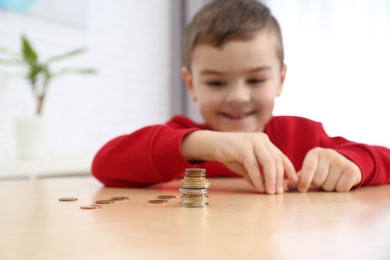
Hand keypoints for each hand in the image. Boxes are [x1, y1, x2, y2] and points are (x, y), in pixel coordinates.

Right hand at [182, 131, 297, 193]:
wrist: (212, 144)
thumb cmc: (230, 154)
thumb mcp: (246, 165)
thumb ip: (257, 174)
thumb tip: (266, 188)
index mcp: (265, 142)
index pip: (281, 156)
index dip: (289, 169)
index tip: (294, 181)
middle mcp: (261, 139)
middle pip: (276, 161)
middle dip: (279, 178)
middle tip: (279, 192)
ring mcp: (253, 142)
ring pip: (269, 162)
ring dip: (271, 179)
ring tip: (271, 192)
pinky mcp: (243, 147)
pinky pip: (254, 166)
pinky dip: (257, 178)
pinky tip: (259, 187)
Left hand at [291, 147, 361, 191]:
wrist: (345, 165)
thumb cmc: (322, 171)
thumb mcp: (309, 171)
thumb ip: (297, 179)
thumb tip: (284, 187)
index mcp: (315, 153)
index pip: (308, 168)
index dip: (304, 181)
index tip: (302, 189)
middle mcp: (328, 154)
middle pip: (318, 180)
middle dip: (318, 185)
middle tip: (322, 181)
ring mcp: (341, 161)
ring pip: (329, 185)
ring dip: (329, 188)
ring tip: (331, 181)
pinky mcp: (352, 170)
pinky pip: (342, 188)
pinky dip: (340, 190)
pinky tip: (340, 182)